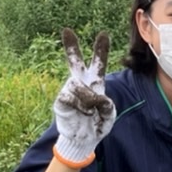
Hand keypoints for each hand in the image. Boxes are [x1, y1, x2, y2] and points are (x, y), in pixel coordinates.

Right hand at [52, 29, 114, 163]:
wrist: (84, 140)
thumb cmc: (97, 124)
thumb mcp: (110, 113)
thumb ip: (107, 103)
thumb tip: (95, 96)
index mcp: (94, 84)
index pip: (97, 64)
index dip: (100, 50)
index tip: (103, 34)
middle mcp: (80, 83)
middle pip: (75, 62)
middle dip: (71, 47)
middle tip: (66, 30)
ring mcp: (69, 90)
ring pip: (78, 84)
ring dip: (88, 97)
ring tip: (91, 110)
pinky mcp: (61, 100)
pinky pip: (71, 96)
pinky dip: (81, 105)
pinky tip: (84, 112)